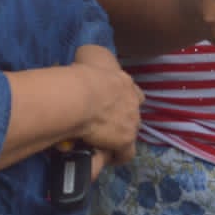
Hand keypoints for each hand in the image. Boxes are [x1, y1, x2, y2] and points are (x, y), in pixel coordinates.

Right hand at [72, 44, 143, 165]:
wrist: (81, 95)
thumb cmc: (81, 73)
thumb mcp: (87, 56)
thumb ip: (89, 59)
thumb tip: (82, 59)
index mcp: (123, 81)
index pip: (131, 91)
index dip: (122, 98)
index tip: (111, 104)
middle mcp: (133, 101)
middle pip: (133, 111)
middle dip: (123, 117)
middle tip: (106, 123)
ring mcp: (132, 121)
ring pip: (131, 131)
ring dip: (119, 136)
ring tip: (104, 141)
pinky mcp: (125, 140)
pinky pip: (126, 153)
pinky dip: (118, 156)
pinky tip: (108, 158)